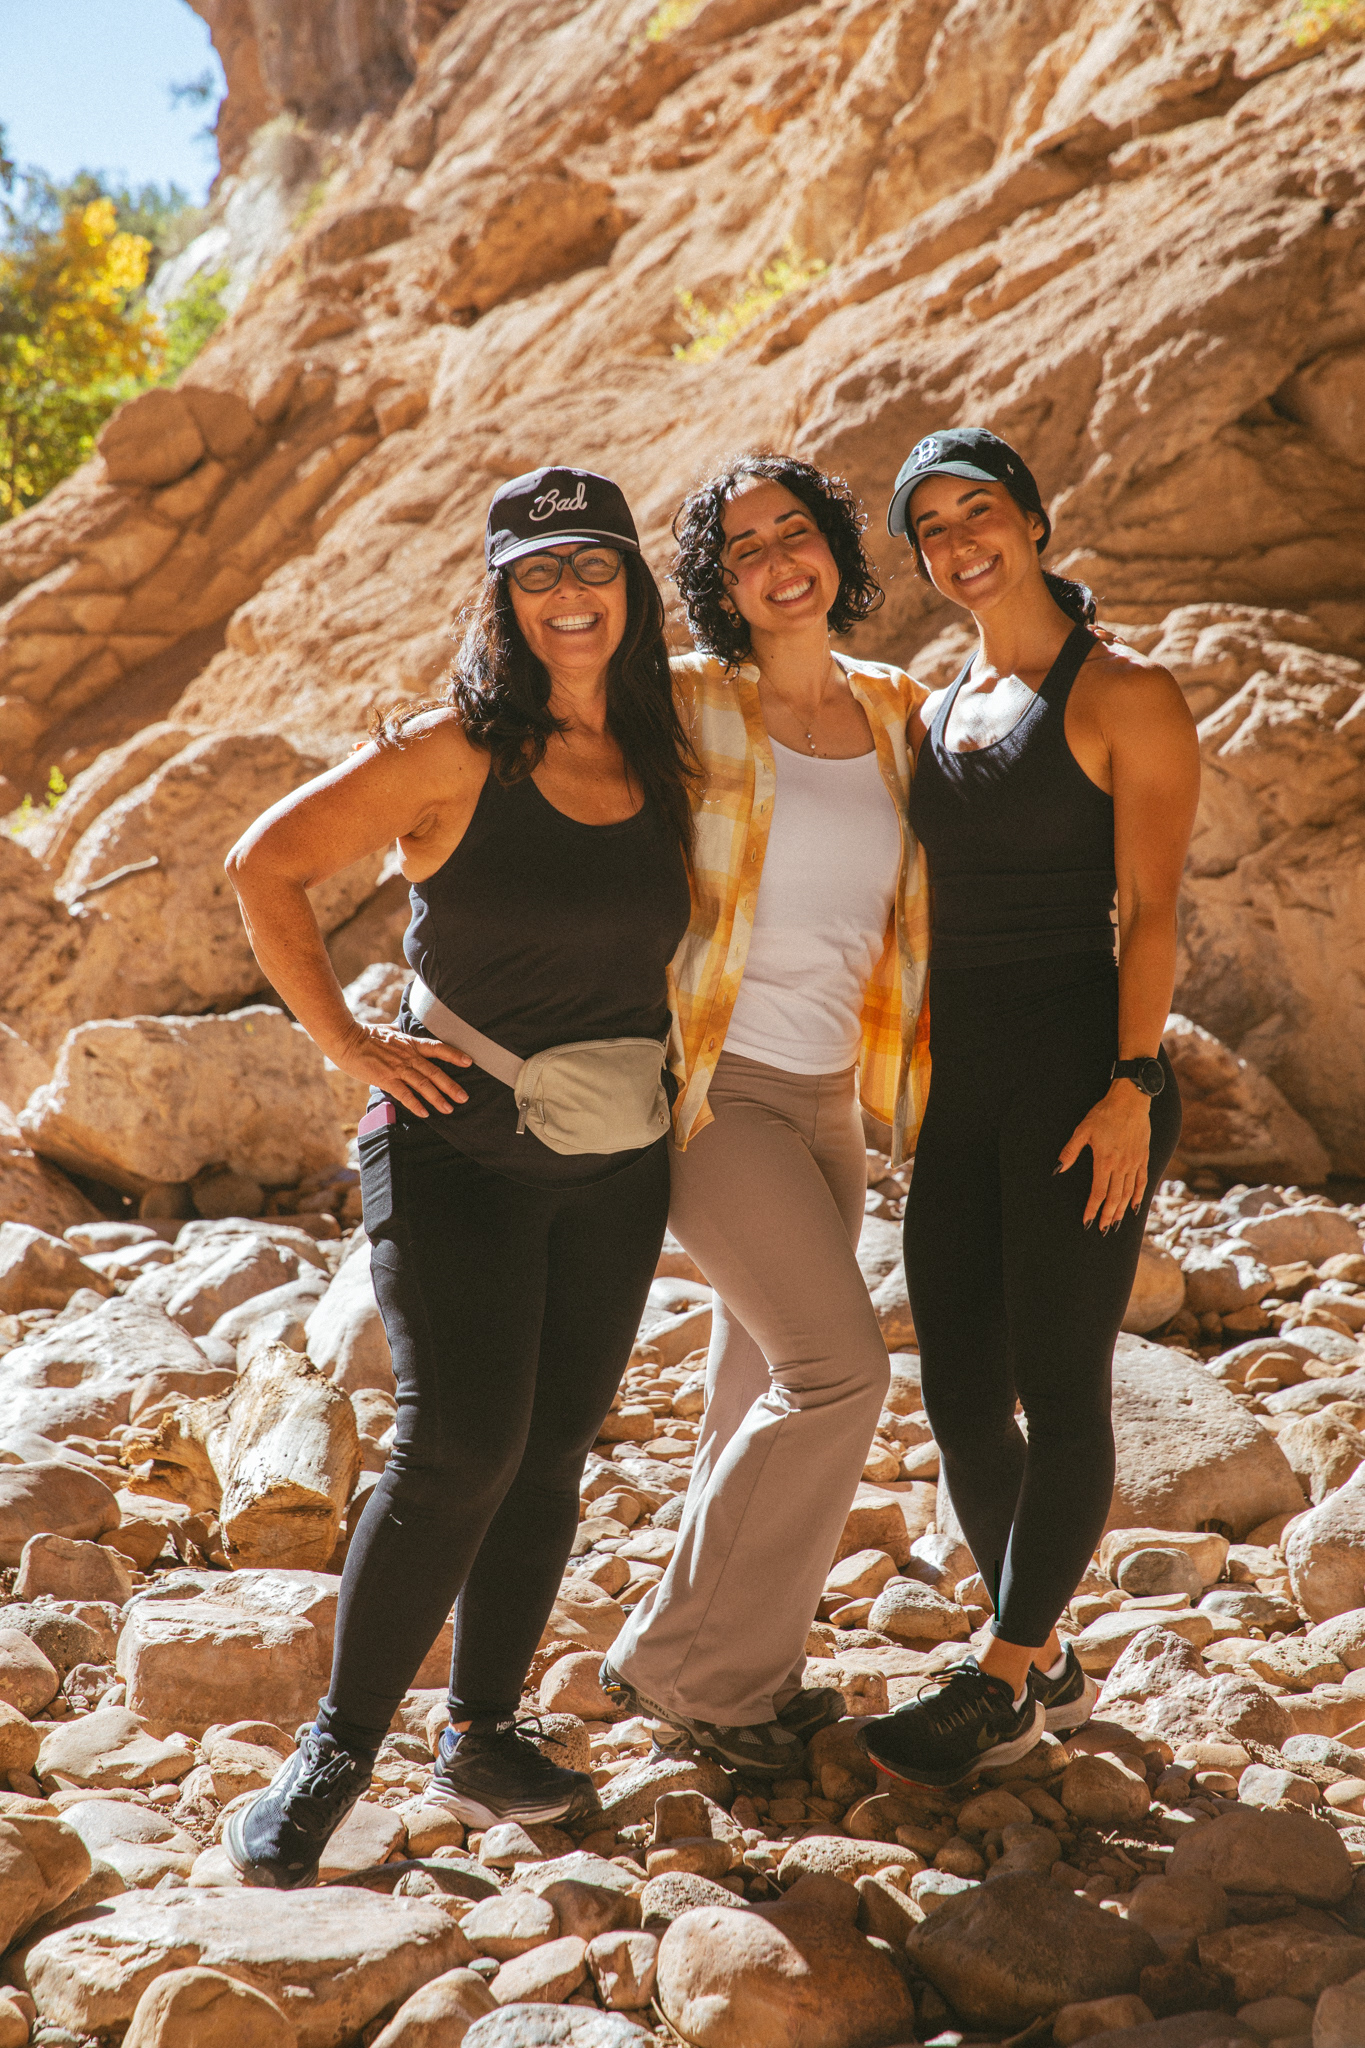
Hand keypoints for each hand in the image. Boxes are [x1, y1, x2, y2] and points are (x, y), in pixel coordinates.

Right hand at [331, 1021, 471, 1117]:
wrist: (345, 1038)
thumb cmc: (364, 1033)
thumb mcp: (388, 1030)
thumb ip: (398, 1032)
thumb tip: (401, 1029)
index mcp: (410, 1043)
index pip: (437, 1048)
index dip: (454, 1054)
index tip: (469, 1061)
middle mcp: (407, 1056)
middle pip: (434, 1072)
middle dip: (451, 1086)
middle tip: (464, 1097)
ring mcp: (397, 1068)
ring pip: (423, 1085)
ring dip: (437, 1098)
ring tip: (449, 1109)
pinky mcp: (385, 1079)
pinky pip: (404, 1094)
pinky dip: (415, 1104)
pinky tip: (425, 1113)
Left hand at [1056, 1081, 1151, 1229]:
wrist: (1131, 1100)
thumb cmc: (1104, 1114)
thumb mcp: (1083, 1130)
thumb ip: (1070, 1151)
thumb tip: (1058, 1169)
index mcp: (1105, 1161)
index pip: (1098, 1192)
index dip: (1093, 1209)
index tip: (1088, 1222)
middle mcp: (1122, 1166)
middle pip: (1114, 1197)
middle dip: (1108, 1215)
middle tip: (1103, 1230)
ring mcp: (1135, 1163)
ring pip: (1129, 1193)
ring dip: (1122, 1210)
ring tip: (1115, 1224)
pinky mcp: (1144, 1158)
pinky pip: (1142, 1182)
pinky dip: (1139, 1197)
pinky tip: (1135, 1208)